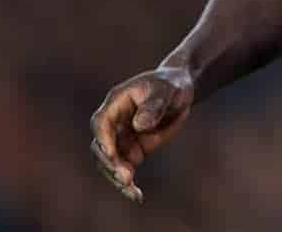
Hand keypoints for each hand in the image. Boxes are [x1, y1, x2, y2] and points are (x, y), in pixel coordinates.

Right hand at [90, 66, 194, 203]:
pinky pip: (125, 169)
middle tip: (126, 177)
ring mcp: (121, 138)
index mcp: (117, 102)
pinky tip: (137, 196)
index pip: (101, 122)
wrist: (180, 91)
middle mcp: (114, 122)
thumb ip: (154, 106)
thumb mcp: (166, 91)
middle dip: (111, 164)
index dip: (103, 139)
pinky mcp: (132, 150)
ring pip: (111, 163)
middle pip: (101, 147)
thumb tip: (138, 125)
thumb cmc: (171, 84)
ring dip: (118, 178)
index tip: (112, 155)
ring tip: (133, 192)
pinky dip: (128, 183)